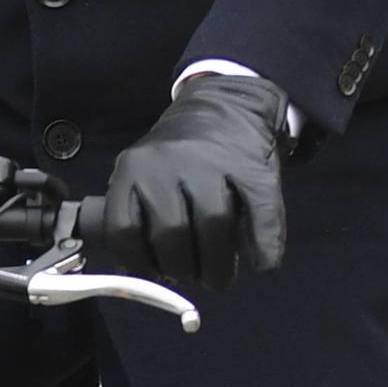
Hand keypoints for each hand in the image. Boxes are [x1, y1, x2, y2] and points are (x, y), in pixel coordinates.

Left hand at [102, 73, 292, 298]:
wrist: (226, 107)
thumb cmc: (178, 160)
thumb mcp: (142, 177)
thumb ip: (135, 218)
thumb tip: (135, 275)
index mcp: (133, 168)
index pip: (123, 229)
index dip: (138, 262)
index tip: (154, 273)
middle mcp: (168, 163)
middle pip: (171, 233)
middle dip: (181, 270)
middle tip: (191, 278)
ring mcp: (212, 162)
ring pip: (213, 225)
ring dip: (217, 267)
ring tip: (218, 278)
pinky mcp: (252, 167)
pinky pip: (259, 214)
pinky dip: (264, 246)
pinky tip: (262, 264)